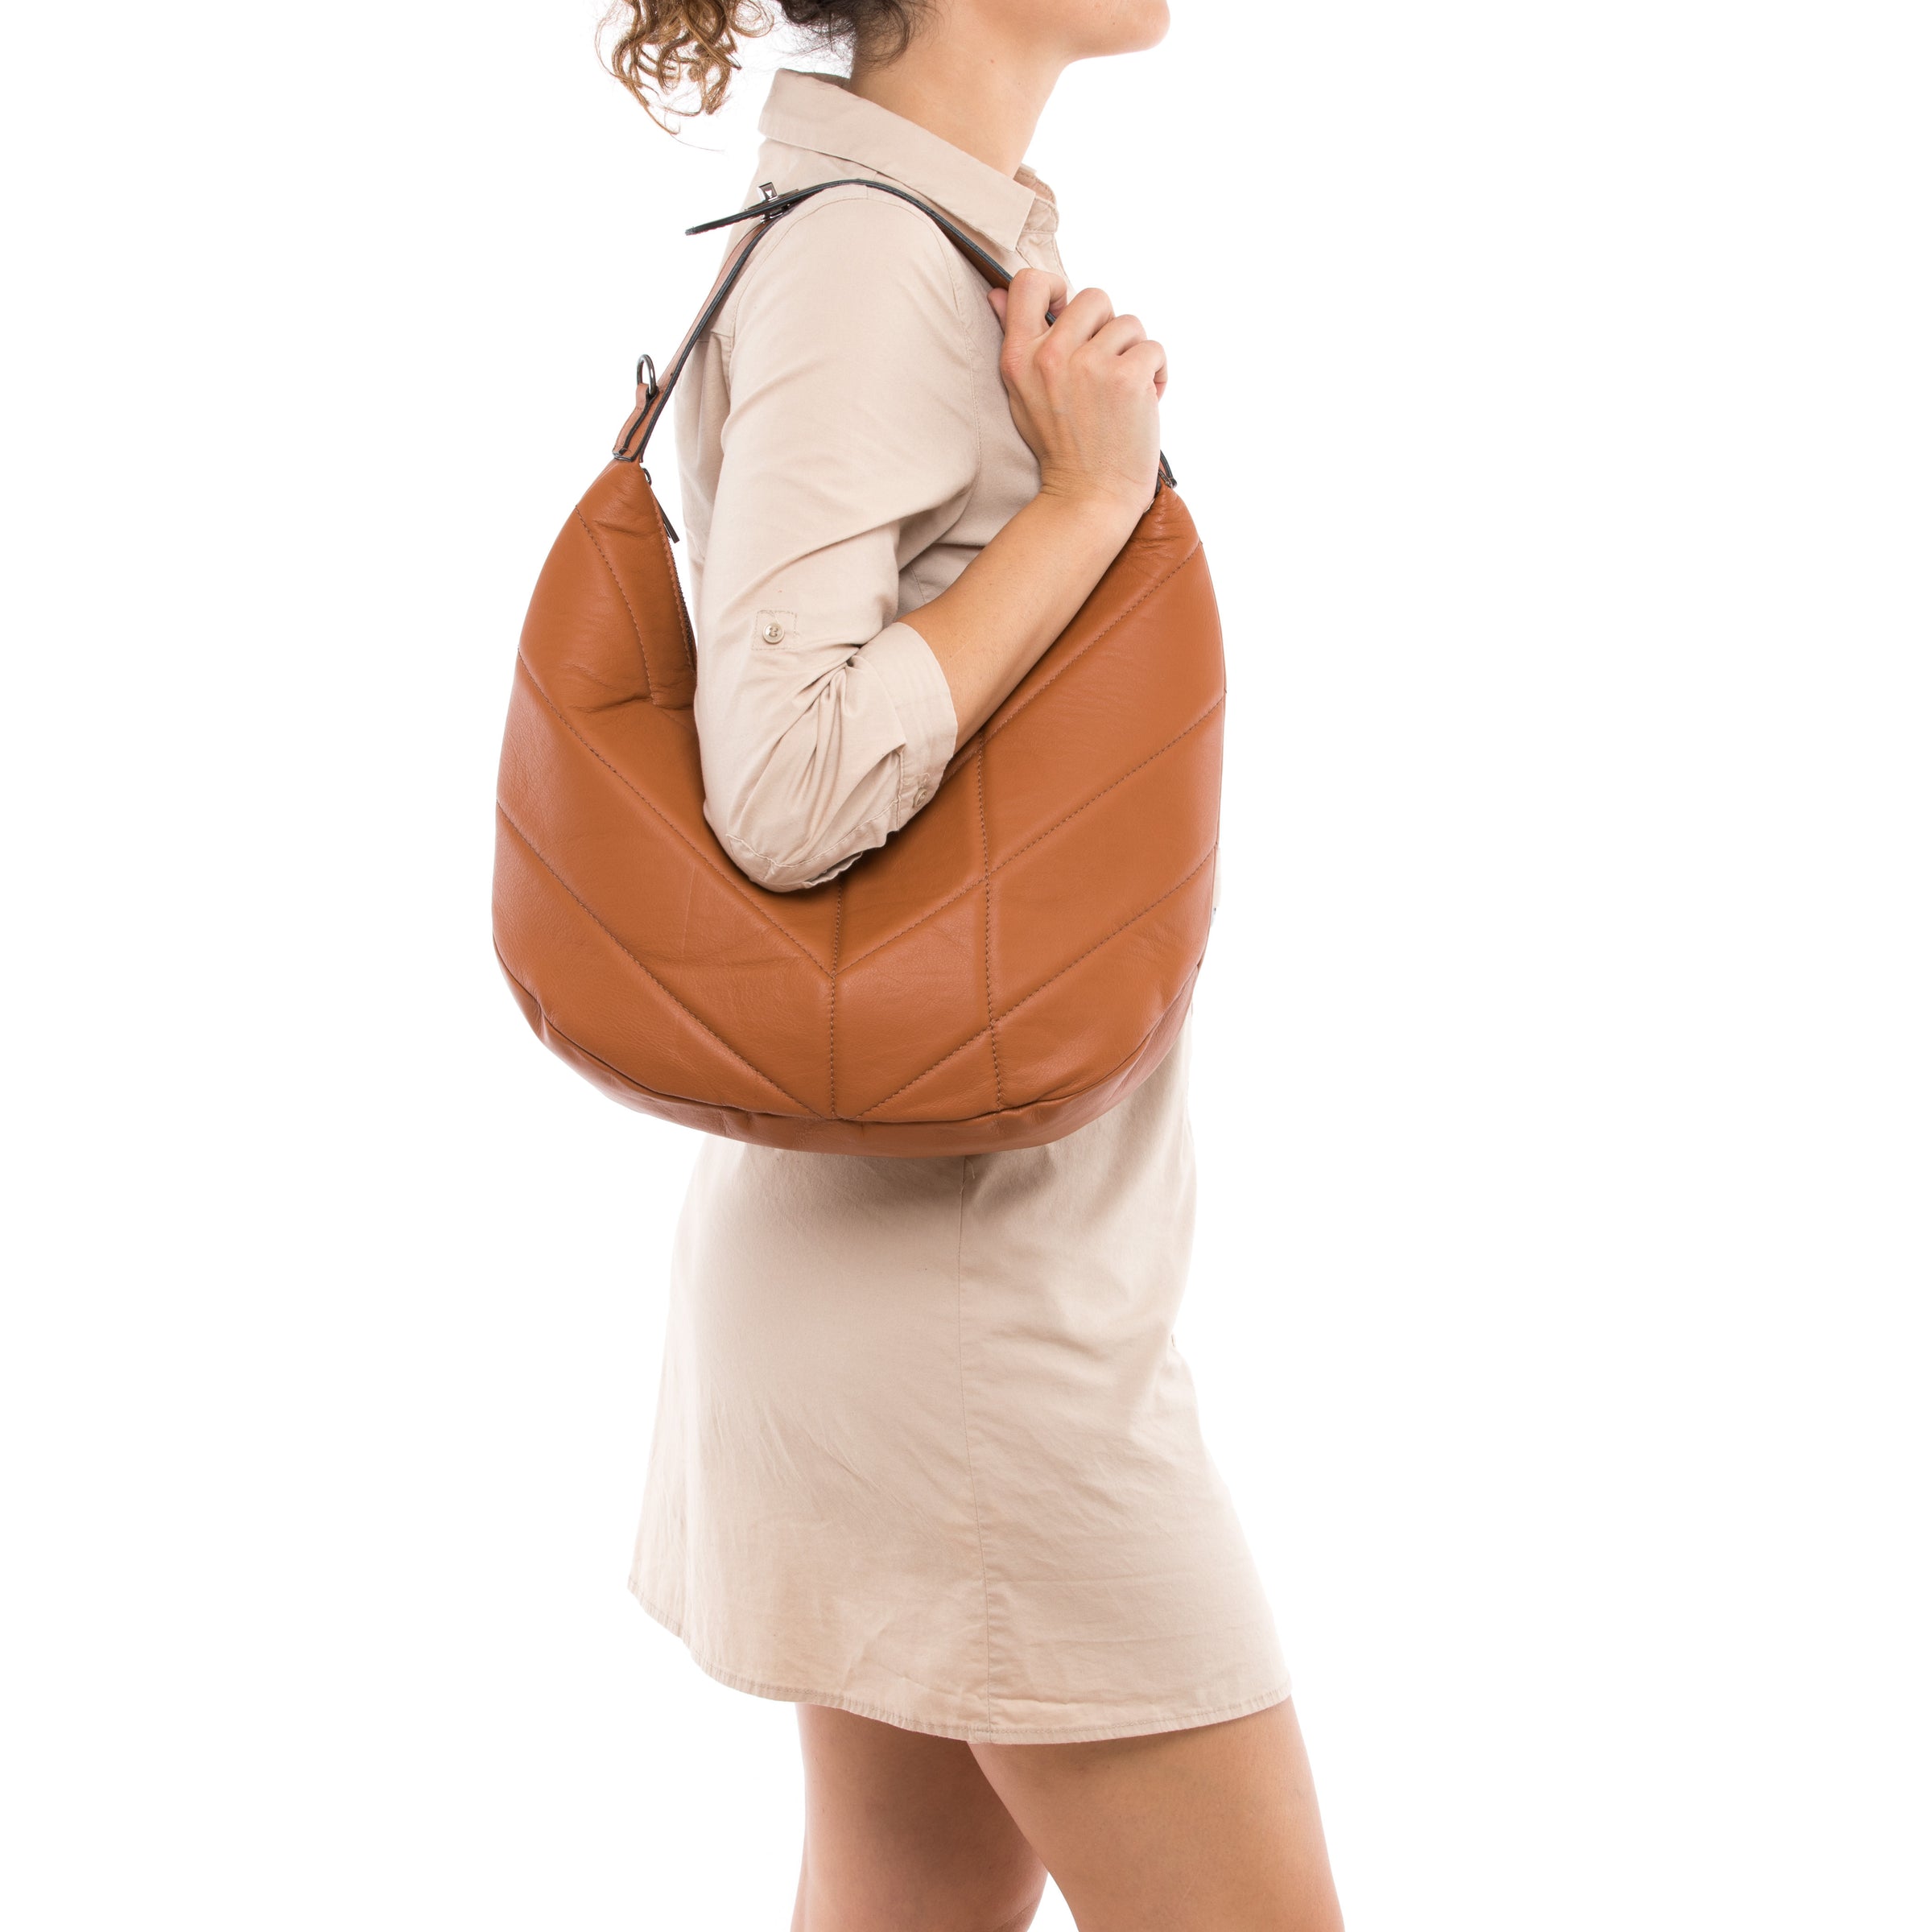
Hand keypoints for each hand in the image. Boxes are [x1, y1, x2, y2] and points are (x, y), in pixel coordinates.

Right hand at [988, 269, 1166, 529]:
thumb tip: (997, 294)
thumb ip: (1016, 341)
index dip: (1056, 287)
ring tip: (1124, 390)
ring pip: (1130, 322)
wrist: (1089, 496)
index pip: (1029, 282)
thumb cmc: (1060, 446)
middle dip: (1108, 327)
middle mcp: (1051, 357)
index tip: (1067, 314)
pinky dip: (1157, 373)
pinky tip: (1144, 399)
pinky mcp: (1127, 379)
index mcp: (1019, 357)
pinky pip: (1153, 348)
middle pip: (1094, 297)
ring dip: (1134, 353)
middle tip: (1105, 366)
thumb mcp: (1022, 394)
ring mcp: (1090, 366)